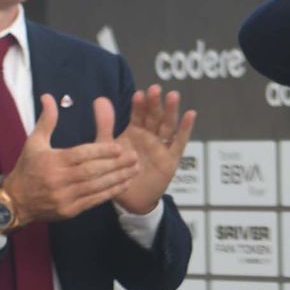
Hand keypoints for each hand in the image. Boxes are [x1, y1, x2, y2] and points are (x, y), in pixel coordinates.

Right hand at [3, 95, 140, 224]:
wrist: (14, 201)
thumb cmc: (28, 168)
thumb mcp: (34, 142)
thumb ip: (47, 120)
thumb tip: (49, 96)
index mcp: (53, 161)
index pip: (81, 155)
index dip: (101, 151)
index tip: (119, 147)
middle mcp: (59, 179)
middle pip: (92, 171)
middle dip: (115, 164)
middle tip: (134, 156)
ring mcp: (64, 197)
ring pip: (96, 186)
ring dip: (118, 178)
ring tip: (135, 169)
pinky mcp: (69, 211)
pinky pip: (93, 200)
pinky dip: (110, 192)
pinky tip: (124, 184)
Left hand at [115, 84, 196, 214]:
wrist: (129, 199)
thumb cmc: (118, 171)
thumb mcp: (106, 147)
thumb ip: (104, 124)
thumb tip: (100, 98)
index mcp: (135, 131)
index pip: (139, 114)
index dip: (139, 104)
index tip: (139, 94)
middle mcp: (150, 135)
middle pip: (154, 116)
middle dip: (155, 103)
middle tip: (155, 89)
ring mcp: (162, 145)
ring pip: (167, 125)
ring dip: (170, 111)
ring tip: (172, 96)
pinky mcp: (171, 158)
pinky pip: (179, 142)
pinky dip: (185, 129)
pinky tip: (190, 115)